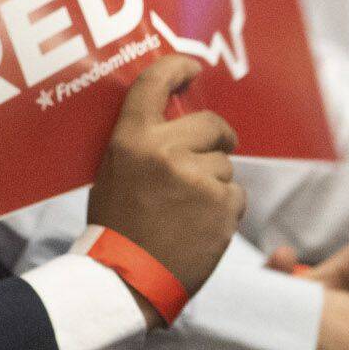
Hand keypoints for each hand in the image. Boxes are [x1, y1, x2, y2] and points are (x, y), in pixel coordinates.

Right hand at [89, 57, 240, 297]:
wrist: (126, 280)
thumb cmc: (117, 228)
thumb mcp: (113, 173)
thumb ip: (141, 144)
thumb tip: (173, 122)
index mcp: (131, 140)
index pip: (155, 84)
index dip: (177, 68)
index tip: (192, 69)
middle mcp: (166, 151)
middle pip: (211, 124)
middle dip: (216, 139)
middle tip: (209, 155)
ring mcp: (198, 178)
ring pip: (224, 165)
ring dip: (214, 183)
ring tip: (186, 212)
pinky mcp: (222, 205)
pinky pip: (235, 194)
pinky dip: (224, 210)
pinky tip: (199, 228)